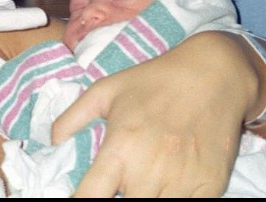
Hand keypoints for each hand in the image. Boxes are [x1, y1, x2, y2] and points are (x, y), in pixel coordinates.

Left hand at [52, 32, 256, 196]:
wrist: (214, 75)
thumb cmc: (154, 80)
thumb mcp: (106, 90)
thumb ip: (72, 117)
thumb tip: (51, 142)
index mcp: (120, 148)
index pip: (89, 198)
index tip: (81, 198)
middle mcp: (149, 171)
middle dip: (117, 197)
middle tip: (118, 181)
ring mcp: (182, 183)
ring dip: (144, 198)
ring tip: (142, 181)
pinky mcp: (210, 188)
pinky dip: (173, 200)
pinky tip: (167, 186)